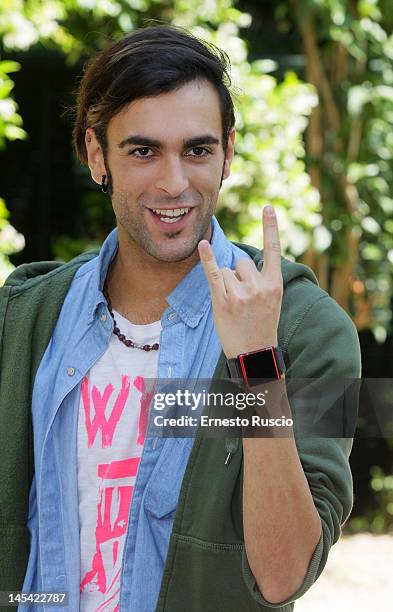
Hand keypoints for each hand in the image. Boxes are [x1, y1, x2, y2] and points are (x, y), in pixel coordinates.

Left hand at [198, 206, 282, 358]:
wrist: (254, 354)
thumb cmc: (262, 326)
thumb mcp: (273, 301)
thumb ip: (262, 280)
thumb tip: (241, 262)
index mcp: (275, 284)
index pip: (274, 250)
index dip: (271, 227)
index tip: (268, 206)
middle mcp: (259, 286)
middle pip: (242, 263)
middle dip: (239, 277)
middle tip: (244, 301)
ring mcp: (241, 293)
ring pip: (227, 271)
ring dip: (227, 285)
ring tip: (235, 307)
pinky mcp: (224, 300)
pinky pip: (214, 274)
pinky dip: (207, 259)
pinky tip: (202, 245)